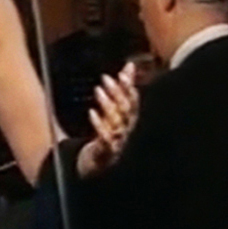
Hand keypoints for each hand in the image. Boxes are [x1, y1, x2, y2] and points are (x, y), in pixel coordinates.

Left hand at [77, 61, 138, 176]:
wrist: (105, 162)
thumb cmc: (116, 132)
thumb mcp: (120, 109)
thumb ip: (126, 87)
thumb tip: (129, 65)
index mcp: (135, 119)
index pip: (135, 101)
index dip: (129, 86)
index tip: (124, 72)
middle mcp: (131, 130)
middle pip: (127, 110)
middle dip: (118, 93)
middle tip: (106, 79)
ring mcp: (121, 142)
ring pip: (116, 122)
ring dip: (108, 104)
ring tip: (98, 90)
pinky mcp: (109, 152)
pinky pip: (105, 137)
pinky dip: (99, 124)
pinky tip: (92, 112)